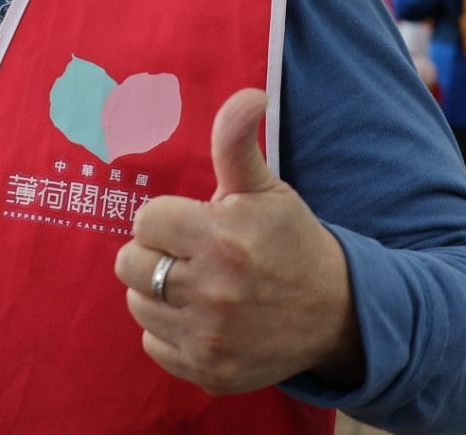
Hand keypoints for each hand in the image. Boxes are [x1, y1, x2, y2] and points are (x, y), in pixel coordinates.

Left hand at [113, 88, 363, 393]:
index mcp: (220, 238)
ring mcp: (208, 337)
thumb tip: (248, 94)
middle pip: (129, 263)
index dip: (166, 219)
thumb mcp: (266, 188)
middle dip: (155, 252)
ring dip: (159, 292)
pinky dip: (170, 331)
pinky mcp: (208, 371)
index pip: (146, 220)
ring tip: (197, 284)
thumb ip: (238, 142)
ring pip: (137, 303)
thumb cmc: (291, 241)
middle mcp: (211, 290)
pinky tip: (203, 318)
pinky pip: (153, 344)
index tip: (194, 224)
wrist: (336, 314)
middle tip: (190, 254)